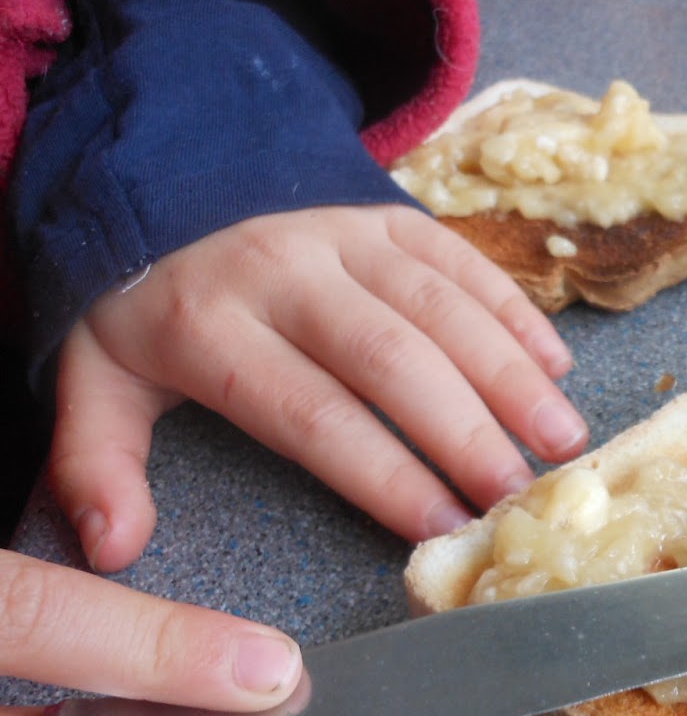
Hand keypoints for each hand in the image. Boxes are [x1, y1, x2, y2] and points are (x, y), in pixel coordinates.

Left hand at [48, 205, 588, 571]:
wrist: (163, 169)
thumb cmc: (147, 304)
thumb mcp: (94, 377)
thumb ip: (95, 463)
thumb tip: (113, 546)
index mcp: (211, 327)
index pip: (312, 413)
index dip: (382, 472)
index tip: (439, 525)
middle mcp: (287, 274)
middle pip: (392, 359)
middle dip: (466, 431)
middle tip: (522, 493)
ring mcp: (344, 236)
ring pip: (442, 307)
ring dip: (511, 374)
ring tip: (562, 440)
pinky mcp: (387, 214)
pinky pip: (463, 258)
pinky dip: (515, 312)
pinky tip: (555, 367)